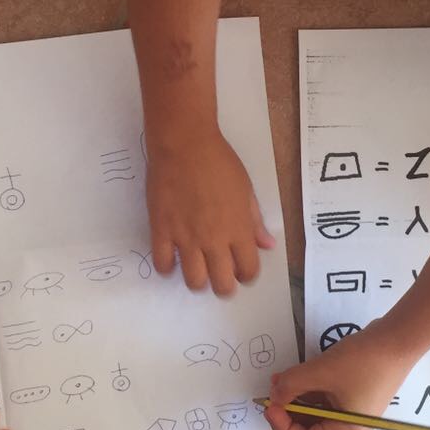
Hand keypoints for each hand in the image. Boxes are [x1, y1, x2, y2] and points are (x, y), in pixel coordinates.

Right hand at [146, 129, 274, 295]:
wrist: (184, 143)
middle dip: (224, 287)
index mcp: (238, 229)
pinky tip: (172, 258)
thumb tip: (267, 245)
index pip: (248, 270)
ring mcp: (186, 237)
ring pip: (194, 281)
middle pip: (222, 284)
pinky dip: (167, 267)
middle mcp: (214, 239)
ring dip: (198, 281)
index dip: (247, 275)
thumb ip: (255, 221)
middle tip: (220, 277)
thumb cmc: (219, 161)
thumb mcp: (246, 189)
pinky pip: (162, 264)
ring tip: (197, 270)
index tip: (241, 271)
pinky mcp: (161, 230)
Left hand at [264, 320, 421, 429]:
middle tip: (273, 393)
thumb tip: (274, 396)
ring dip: (297, 400)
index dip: (283, 428)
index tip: (270, 406)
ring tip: (280, 381)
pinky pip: (326, 400)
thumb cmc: (362, 361)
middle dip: (288, 413)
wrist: (398, 337)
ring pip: (317, 414)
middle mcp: (351, 426)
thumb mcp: (321, 371)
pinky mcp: (354, 394)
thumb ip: (292, 385)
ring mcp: (353, 410)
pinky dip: (310, 391)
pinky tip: (296, 377)